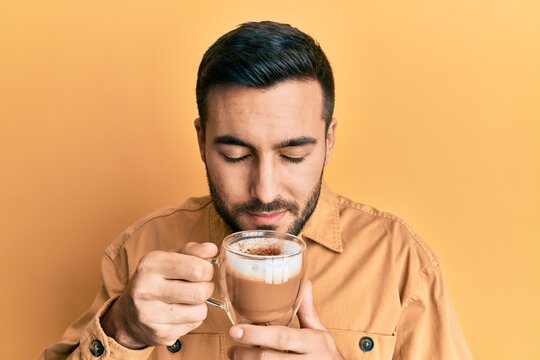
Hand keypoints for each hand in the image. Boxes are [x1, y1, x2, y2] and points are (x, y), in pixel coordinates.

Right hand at [101, 242, 217, 348]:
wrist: (128, 314)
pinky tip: (179, 312)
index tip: (202, 270)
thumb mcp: (169, 259)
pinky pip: (193, 325)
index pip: (197, 269)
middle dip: (206, 288)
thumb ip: (192, 251)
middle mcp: (146, 289)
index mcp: (151, 264)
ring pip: (200, 311)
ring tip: (188, 299)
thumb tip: (212, 249)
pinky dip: (192, 318)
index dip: (207, 270)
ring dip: (200, 305)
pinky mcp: (158, 333)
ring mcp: (150, 314)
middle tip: (198, 286)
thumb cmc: (155, 280)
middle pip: (200, 292)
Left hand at [227, 281, 342, 358]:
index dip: (256, 334)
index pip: (282, 337)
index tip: (236, 330)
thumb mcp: (319, 332)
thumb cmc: (324, 354)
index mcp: (312, 343)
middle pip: (268, 359)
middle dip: (246, 354)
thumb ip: (307, 311)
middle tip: (233, 349)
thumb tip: (303, 283)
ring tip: (237, 357)